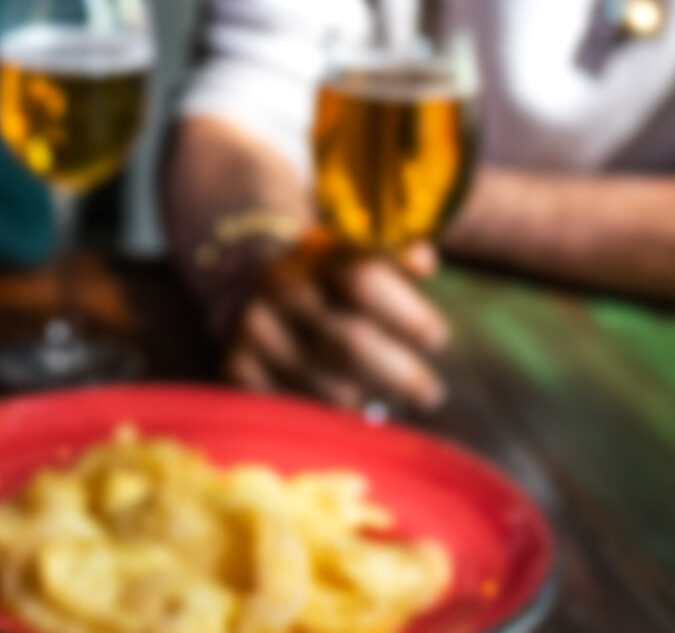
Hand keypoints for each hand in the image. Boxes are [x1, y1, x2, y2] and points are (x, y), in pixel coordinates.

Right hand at [218, 242, 451, 409]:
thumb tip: (424, 261)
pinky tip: (344, 414)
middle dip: (402, 375)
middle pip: (352, 343)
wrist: (256, 290)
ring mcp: (255, 329)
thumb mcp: (360, 259)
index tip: (438, 339)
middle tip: (431, 394)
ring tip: (383, 400)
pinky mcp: (236, 368)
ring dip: (367, 401)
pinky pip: (296, 410)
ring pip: (330, 387)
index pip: (365, 281)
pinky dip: (329, 421)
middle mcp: (282, 288)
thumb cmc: (332, 285)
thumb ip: (396, 260)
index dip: (408, 314)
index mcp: (319, 253)